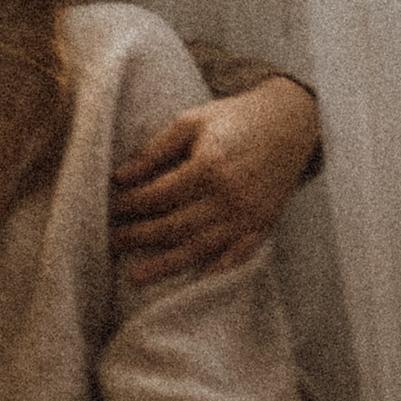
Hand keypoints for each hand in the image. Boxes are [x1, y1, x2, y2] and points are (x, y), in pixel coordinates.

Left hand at [110, 76, 321, 287]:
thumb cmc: (235, 118)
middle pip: (175, 226)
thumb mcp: (191, 121)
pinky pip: (237, 256)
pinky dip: (215, 272)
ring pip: (200, 248)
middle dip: (139, 237)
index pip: (159, 195)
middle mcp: (228, 197)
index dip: (131, 204)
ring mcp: (248, 216)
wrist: (290, 123)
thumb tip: (120, 176)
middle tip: (111, 242)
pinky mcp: (263, 226)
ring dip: (165, 265)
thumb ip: (155, 149)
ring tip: (136, 278)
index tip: (110, 207)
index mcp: (209, 167)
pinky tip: (193, 282)